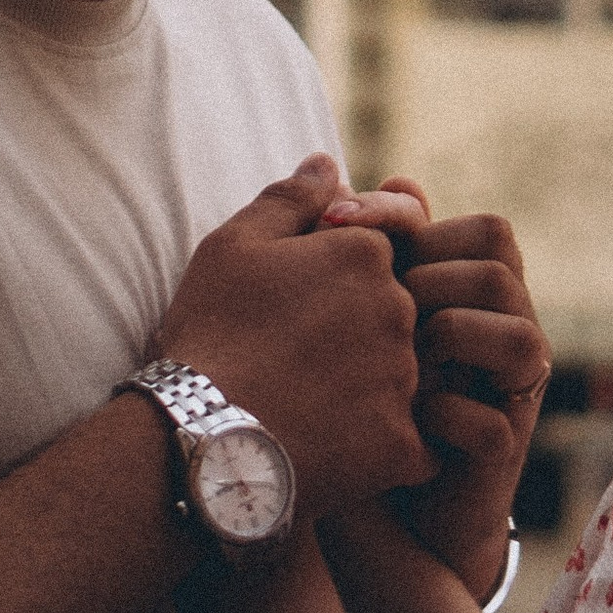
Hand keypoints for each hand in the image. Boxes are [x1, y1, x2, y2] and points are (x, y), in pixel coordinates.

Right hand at [156, 158, 432, 517]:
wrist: (198, 434)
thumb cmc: (210, 332)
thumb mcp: (233, 246)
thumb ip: (290, 199)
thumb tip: (329, 163)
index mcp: (364, 255)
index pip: (379, 255)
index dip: (338, 279)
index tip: (299, 308)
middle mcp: (398, 310)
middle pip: (396, 312)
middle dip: (357, 332)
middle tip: (297, 360)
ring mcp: (406, 378)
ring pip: (406, 375)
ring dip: (370, 387)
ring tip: (308, 407)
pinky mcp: (403, 444)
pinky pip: (414, 442)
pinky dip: (382, 445)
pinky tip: (339, 449)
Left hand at [323, 183, 550, 602]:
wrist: (366, 513)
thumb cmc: (348, 405)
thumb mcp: (343, 320)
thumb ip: (352, 255)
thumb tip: (353, 173)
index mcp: (469, 294)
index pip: (478, 227)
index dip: (411, 216)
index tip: (337, 222)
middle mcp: (500, 335)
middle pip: (504, 263)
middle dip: (434, 274)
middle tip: (377, 302)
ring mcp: (505, 397)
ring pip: (520, 335)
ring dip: (449, 336)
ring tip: (397, 357)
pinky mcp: (497, 457)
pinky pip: (491, 422)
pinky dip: (441, 416)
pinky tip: (400, 421)